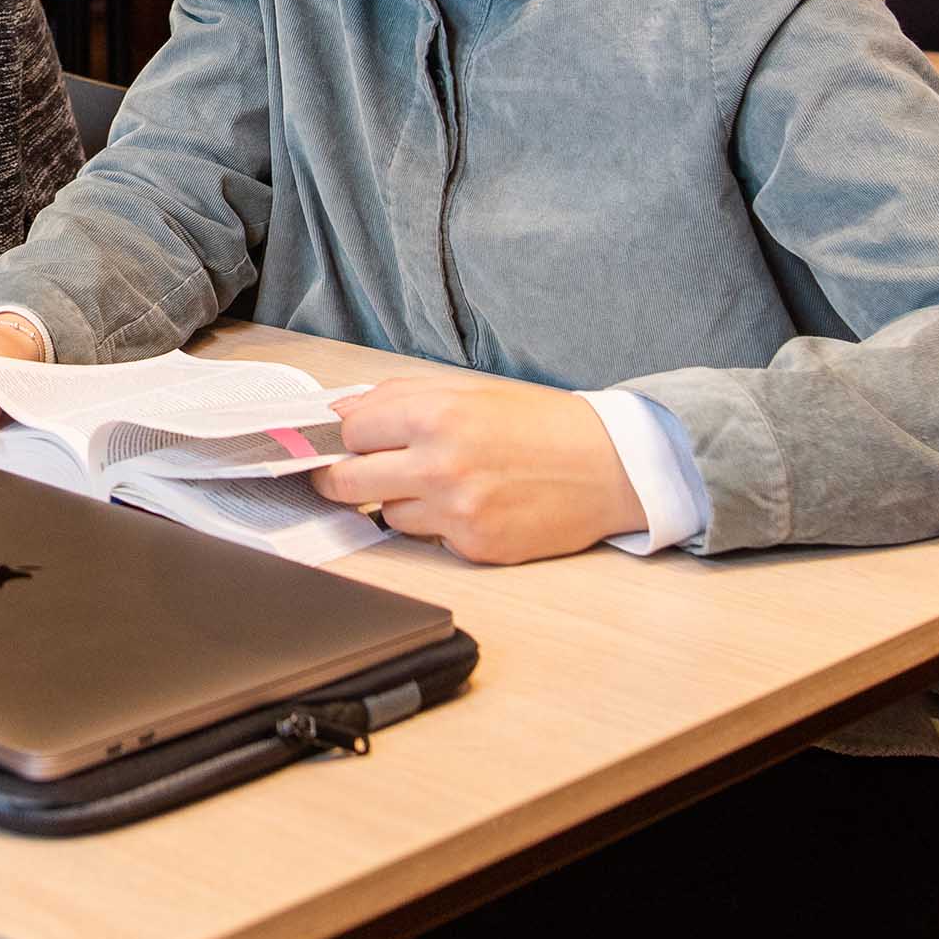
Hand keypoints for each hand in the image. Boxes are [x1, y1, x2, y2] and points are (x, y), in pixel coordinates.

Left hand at [309, 370, 646, 564]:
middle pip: (344, 481)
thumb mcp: (471, 391)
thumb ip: (401, 400)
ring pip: (384, 515)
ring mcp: (455, 510)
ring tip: (440, 482)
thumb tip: (340, 412)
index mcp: (437, 413)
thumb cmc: (542, 424)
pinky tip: (471, 505)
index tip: (329, 442)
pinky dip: (436, 525)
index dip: (337, 436)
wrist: (609, 465)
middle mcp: (440, 463)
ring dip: (396, 502)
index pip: (347, 430)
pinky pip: (426, 539)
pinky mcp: (473, 546)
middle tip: (342, 475)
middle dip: (336, 478)